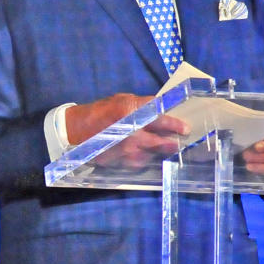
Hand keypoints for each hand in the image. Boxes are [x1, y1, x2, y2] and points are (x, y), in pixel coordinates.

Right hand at [65, 93, 189, 167]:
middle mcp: (130, 135)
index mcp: (131, 114)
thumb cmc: (102, 111)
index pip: (160, 120)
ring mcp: (124, 151)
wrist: (77, 129)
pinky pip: (139, 164)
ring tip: (163, 148)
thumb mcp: (123, 99)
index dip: (175, 125)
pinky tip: (146, 155)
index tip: (186, 129)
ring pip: (151, 156)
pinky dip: (145, 159)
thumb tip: (164, 109)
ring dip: (159, 153)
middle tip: (178, 142)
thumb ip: (144, 105)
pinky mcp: (119, 163)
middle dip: (171, 143)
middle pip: (160, 143)